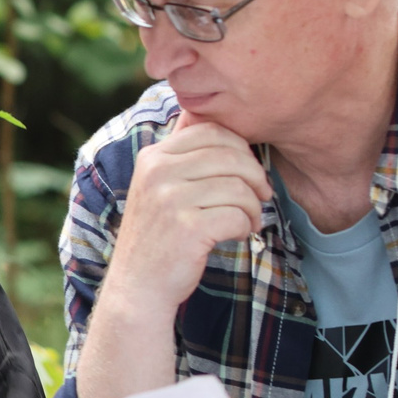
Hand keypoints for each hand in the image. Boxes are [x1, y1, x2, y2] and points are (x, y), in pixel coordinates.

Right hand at [102, 111, 270, 319]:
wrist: (138, 287)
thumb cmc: (159, 236)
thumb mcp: (159, 186)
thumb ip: (181, 153)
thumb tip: (199, 111)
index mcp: (153, 157)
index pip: (212, 132)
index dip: (241, 149)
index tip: (247, 173)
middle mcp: (157, 173)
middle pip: (231, 157)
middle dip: (255, 178)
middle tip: (259, 198)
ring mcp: (169, 200)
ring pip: (239, 188)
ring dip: (253, 208)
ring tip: (247, 221)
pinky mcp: (187, 228)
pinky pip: (238, 216)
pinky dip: (245, 228)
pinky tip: (237, 236)